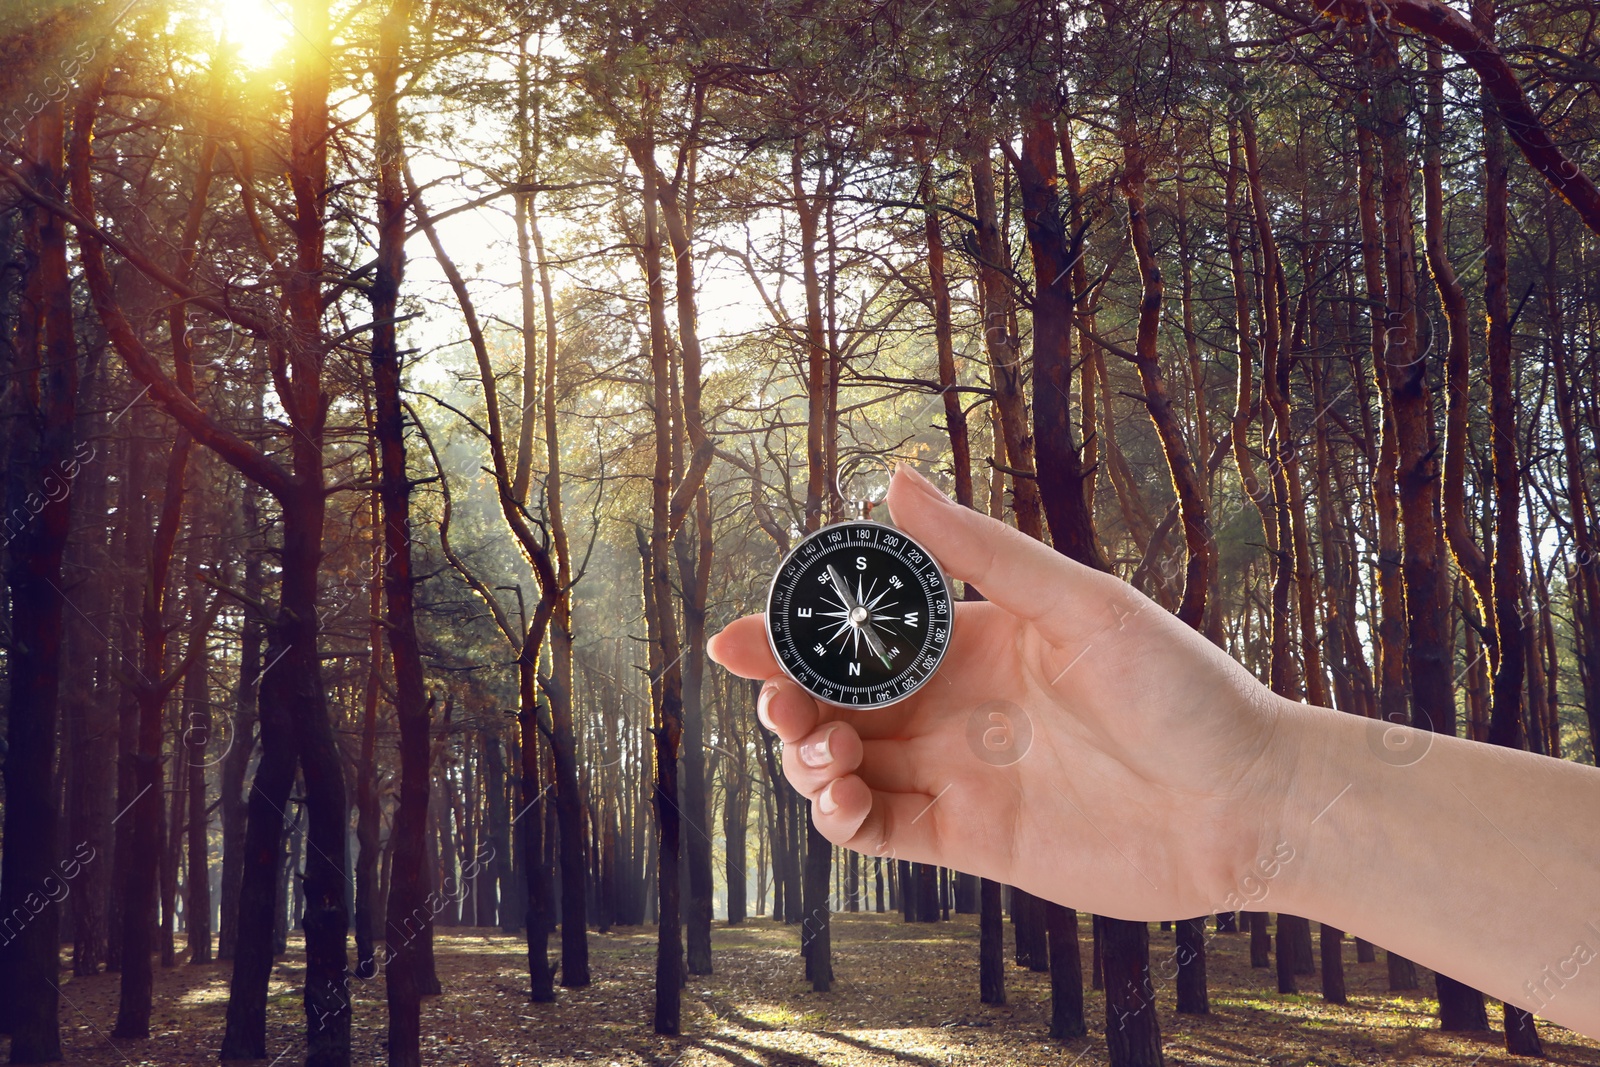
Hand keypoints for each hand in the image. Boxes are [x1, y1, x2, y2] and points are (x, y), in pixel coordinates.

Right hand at [708, 463, 1303, 921]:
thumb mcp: (1079, 605)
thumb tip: (895, 478)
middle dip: (785, 701)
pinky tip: (842, 803)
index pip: (859, 634)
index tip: (735, 637)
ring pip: (845, 767)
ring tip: (822, 754)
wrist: (1249, 802)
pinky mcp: (971, 841)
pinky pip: (882, 831)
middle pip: (836, 702)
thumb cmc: (1183, 689)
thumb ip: (980, 552)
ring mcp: (959, 775)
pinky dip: (842, 821)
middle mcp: (954, 706)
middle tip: (775, 704)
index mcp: (972, 640)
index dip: (788, 635)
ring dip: (808, 761)